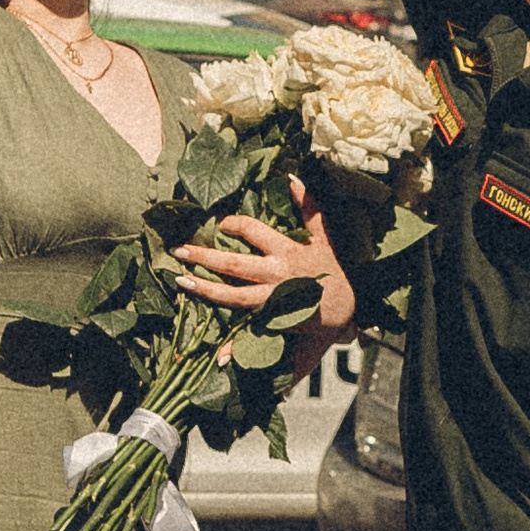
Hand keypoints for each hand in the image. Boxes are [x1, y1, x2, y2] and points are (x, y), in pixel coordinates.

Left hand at [177, 182, 356, 366]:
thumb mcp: (325, 236)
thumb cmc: (333, 271)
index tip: (219, 224)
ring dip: (205, 289)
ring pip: (234, 296)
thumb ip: (309, 208)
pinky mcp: (276, 321)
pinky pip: (251, 331)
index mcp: (288, 252)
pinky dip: (234, 344)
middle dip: (204, 256)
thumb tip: (292, 179)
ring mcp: (275, 300)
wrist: (350, 309)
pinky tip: (216, 350)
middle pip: (234, 264)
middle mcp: (278, 275)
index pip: (253, 232)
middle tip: (179, 251)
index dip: (233, 225)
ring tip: (181, 281)